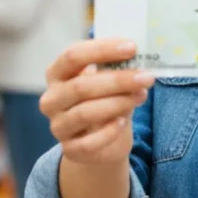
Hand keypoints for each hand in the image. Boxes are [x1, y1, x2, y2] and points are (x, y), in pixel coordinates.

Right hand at [39, 39, 152, 164]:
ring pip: (85, 113)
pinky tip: (123, 122)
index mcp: (57, 74)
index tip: (132, 47)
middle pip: (80, 86)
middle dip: (117, 80)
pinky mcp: (70, 150)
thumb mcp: (109, 84)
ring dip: (118, 103)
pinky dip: (109, 132)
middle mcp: (51, 99)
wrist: (102, 143)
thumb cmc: (105, 103)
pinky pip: (89, 142)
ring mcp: (58, 126)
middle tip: (146, 77)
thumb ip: (117, 72)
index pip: (73, 56)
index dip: (102, 50)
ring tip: (141, 96)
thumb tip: (139, 61)